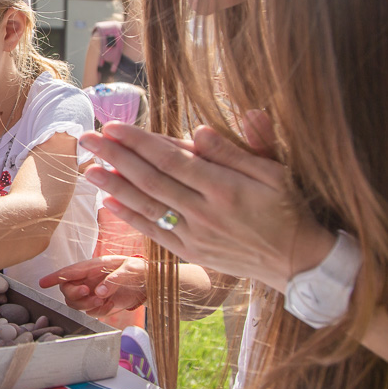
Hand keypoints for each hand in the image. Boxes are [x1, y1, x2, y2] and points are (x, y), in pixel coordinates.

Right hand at [40, 255, 146, 316]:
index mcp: (92, 267)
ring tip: (104, 301)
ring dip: (86, 305)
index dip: (54, 277)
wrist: (149, 283)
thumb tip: (99, 292)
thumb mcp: (130, 270)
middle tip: (89, 294)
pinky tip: (112, 304)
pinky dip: (100, 311)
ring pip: (76, 304)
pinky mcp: (100, 304)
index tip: (42, 283)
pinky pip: (91, 312)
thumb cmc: (139, 270)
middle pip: (67, 290)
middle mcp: (89, 280)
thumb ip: (114, 279)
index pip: (69, 272)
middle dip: (74, 295)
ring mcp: (93, 293)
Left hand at [79, 115, 333, 292]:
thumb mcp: (275, 172)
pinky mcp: (191, 252)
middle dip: (116, 157)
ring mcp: (195, 235)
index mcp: (225, 188)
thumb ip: (236, 151)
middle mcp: (205, 213)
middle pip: (150, 180)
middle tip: (88, 139)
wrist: (299, 261)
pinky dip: (130, 216)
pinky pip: (153, 231)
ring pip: (147, 206)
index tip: (114, 127)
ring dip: (114, 186)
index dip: (139, 143)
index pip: (171, 161)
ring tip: (88, 168)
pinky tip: (109, 200)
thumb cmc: (289, 208)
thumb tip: (200, 131)